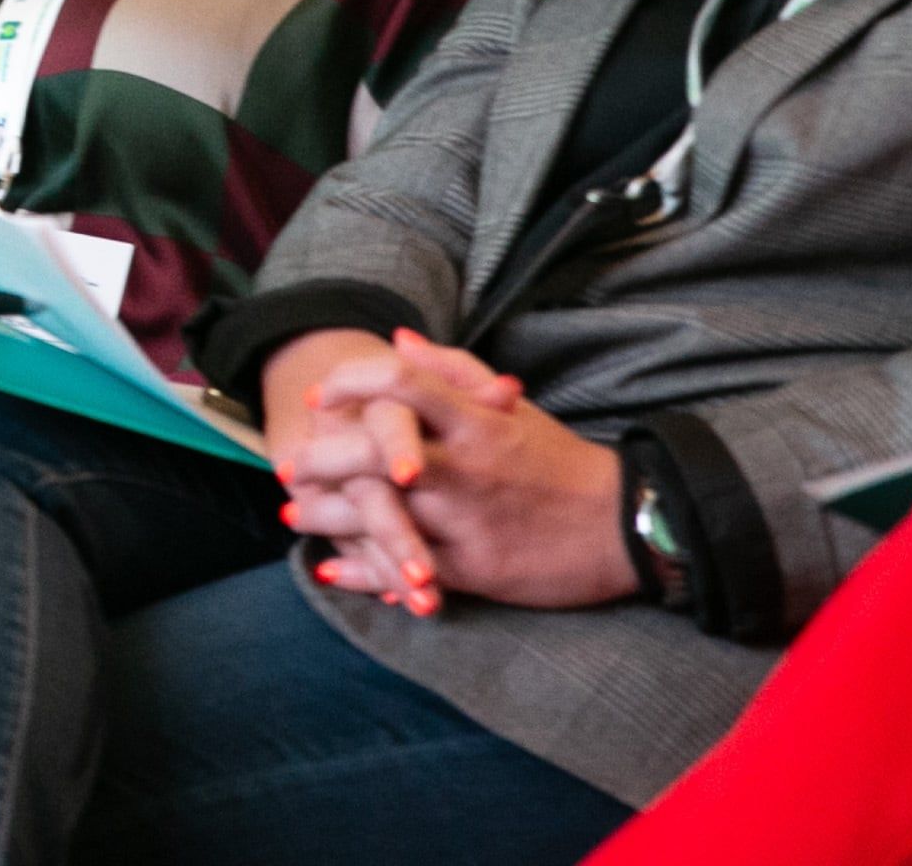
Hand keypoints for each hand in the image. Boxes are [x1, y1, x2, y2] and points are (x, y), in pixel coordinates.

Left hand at [292, 330, 634, 611]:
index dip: (352, 383)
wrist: (622, 526)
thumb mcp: (512, 408)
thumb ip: (454, 370)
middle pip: (375, 452)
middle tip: (289, 464)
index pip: (402, 383)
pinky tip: (331, 568)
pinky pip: (404, 568)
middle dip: (320, 458)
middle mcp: (466, 466)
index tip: (321, 396)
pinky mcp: (473, 568)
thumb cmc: (560, 461)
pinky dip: (362, 571)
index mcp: (476, 419)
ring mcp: (467, 519)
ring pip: (379, 514)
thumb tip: (397, 341)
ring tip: (295, 514)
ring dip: (327, 516)